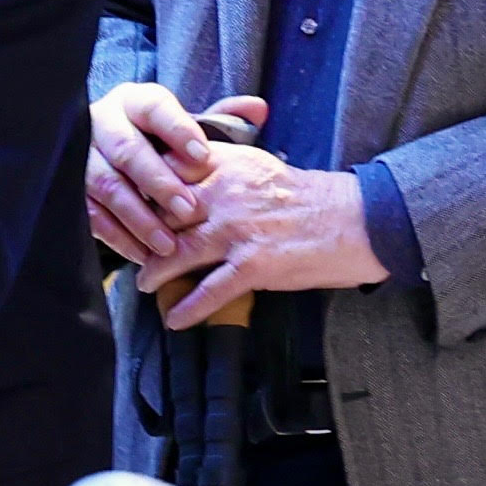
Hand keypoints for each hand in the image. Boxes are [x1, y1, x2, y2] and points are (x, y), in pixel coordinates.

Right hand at [84, 84, 261, 273]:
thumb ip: (223, 119)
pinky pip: (90, 213)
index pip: (155, 108)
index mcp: (135, 102)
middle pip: (127, 149)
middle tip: (189, 209)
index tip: (204, 155)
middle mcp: (103, 122)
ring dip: (138, 217)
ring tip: (167, 245)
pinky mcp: (70, 189)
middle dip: (158, 181)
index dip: (178, 130)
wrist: (113, 156)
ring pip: (106, 185)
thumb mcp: (188, 128)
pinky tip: (142, 254)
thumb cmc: (160, 143)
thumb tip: (258, 109)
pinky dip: (117, 236)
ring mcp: (82, 156)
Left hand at [140, 144, 387, 330]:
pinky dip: (188, 307)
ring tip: (144, 283)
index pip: (169, 172)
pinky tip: (174, 319)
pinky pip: (209, 290)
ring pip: (178, 251)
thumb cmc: (308, 196)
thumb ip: (221, 170)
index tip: (129, 205)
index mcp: (227, 165)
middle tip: (129, 248)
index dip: (144, 190)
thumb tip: (186, 182)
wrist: (356, 221)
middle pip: (164, 213)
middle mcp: (225, 194)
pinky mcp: (253, 265)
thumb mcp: (258, 168)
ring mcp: (238, 230)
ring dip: (155, 272)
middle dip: (142, 233)